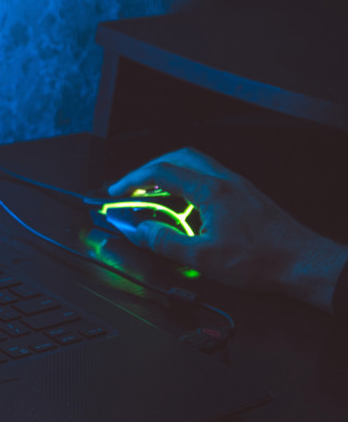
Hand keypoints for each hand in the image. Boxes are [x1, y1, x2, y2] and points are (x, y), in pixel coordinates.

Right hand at [108, 147, 347, 312]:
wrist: (303, 263)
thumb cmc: (263, 260)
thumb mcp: (203, 257)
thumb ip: (164, 241)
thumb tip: (140, 230)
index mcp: (211, 190)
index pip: (161, 172)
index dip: (132, 180)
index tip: (117, 192)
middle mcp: (225, 181)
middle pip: (178, 158)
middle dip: (149, 170)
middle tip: (133, 187)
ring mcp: (238, 186)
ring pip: (196, 165)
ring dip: (170, 175)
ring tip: (155, 196)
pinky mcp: (246, 196)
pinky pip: (210, 178)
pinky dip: (189, 185)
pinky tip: (187, 208)